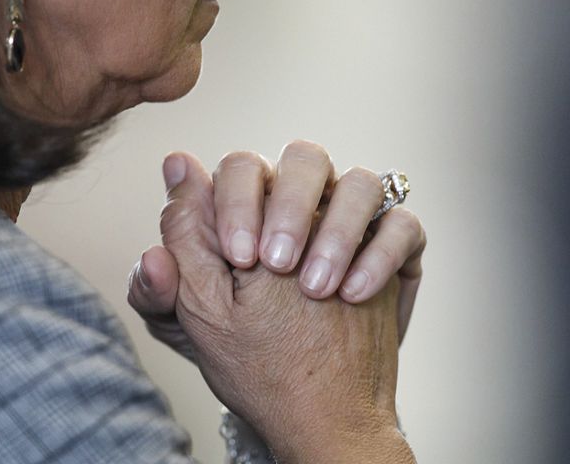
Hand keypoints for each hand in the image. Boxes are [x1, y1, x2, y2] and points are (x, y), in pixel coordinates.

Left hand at [127, 141, 425, 362]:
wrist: (313, 413)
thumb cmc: (242, 358)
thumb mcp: (190, 322)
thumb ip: (165, 259)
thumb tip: (171, 173)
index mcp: (251, 206)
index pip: (242, 166)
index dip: (237, 199)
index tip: (236, 255)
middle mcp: (306, 202)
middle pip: (306, 157)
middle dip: (290, 205)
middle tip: (276, 264)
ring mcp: (356, 221)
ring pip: (361, 182)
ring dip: (338, 230)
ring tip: (315, 288)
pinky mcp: (398, 247)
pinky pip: (404, 224)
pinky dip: (381, 254)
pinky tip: (354, 294)